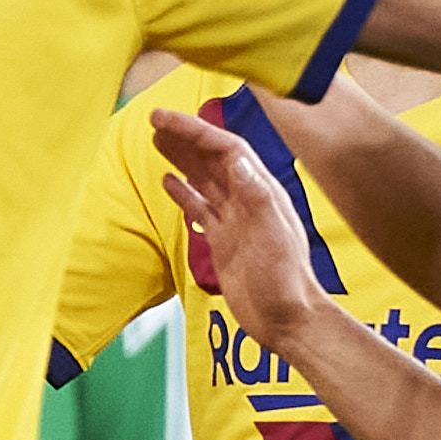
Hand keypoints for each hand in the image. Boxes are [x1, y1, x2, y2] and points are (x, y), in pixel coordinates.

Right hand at [148, 97, 334, 350]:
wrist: (285, 320)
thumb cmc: (284, 282)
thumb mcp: (273, 235)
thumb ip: (256, 196)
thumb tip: (236, 159)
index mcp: (261, 192)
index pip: (225, 149)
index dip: (195, 131)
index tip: (165, 119)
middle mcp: (247, 200)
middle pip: (212, 158)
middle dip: (185, 137)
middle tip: (155, 120)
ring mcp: (234, 220)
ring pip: (204, 179)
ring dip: (182, 158)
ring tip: (158, 140)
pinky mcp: (223, 240)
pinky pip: (200, 208)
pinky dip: (183, 192)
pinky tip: (168, 181)